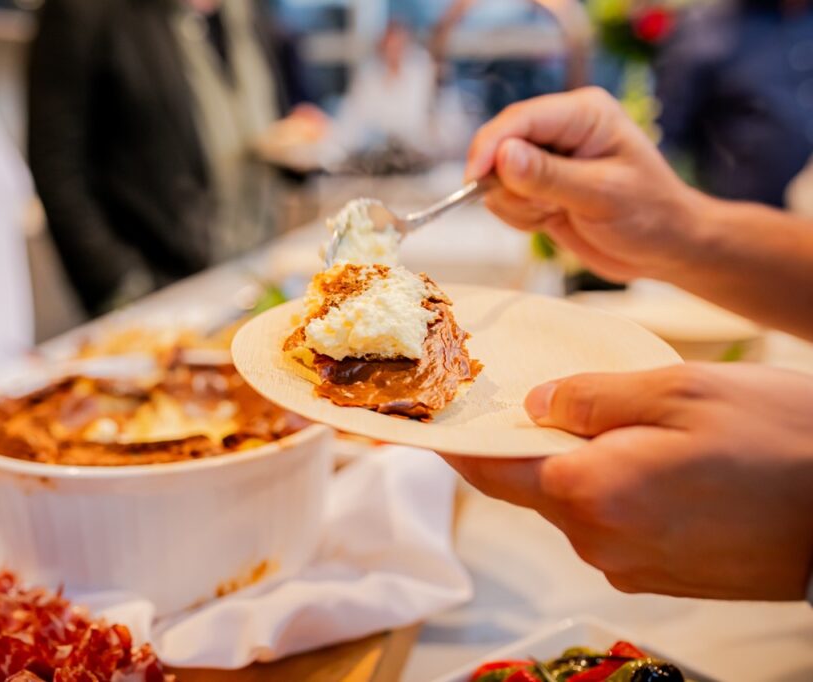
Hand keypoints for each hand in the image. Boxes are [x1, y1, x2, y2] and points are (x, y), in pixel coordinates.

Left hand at [444, 363, 812, 599]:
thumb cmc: (778, 441)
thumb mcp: (677, 391)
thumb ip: (590, 398)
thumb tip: (536, 404)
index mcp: (589, 492)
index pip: (490, 469)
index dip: (454, 442)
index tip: (424, 424)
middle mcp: (598, 541)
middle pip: (533, 484)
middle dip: (529, 442)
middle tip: (540, 397)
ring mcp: (629, 565)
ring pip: (574, 503)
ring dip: (579, 464)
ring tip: (620, 422)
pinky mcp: (659, 575)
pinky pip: (611, 524)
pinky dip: (611, 489)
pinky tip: (651, 460)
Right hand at [465, 87, 707, 282]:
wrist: (665, 248)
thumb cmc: (650, 216)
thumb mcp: (601, 196)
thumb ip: (549, 177)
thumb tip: (502, 156)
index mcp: (583, 114)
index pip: (520, 120)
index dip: (491, 147)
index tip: (475, 181)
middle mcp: (561, 129)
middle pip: (500, 145)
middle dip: (509, 185)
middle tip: (543, 209)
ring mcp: (547, 158)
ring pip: (496, 177)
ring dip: (516, 205)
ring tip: (556, 214)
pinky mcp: (538, 186)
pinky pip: (504, 199)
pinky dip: (519, 217)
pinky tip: (551, 221)